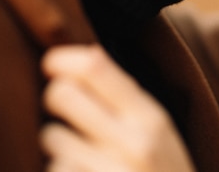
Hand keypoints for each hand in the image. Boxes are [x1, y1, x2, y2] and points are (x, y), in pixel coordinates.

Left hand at [40, 44, 195, 171]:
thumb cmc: (166, 171)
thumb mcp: (161, 131)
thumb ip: (128, 98)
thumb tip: (84, 57)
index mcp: (152, 117)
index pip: (96, 67)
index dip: (65, 60)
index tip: (53, 63)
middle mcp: (133, 142)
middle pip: (62, 95)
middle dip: (57, 98)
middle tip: (66, 107)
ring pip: (51, 138)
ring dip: (59, 145)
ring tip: (85, 156)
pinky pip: (55, 171)